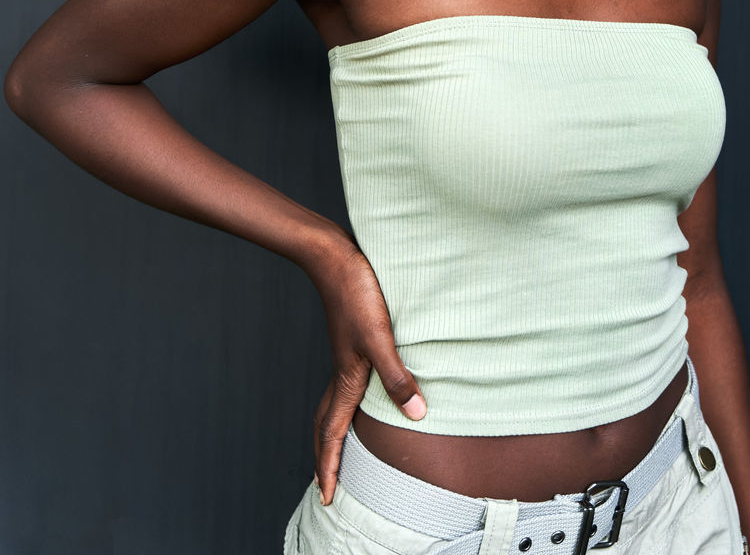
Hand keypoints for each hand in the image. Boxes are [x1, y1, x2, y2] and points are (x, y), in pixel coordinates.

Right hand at [310, 238, 426, 505]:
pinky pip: (341, 386)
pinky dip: (343, 405)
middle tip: (324, 484)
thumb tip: (417, 416)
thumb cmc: (356, 295)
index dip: (330, 466)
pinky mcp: (351, 341)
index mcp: (347, 379)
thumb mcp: (381, 338)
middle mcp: (342, 372)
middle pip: (325, 425)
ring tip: (336, 450)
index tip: (327, 497)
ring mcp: (345, 357)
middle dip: (324, 456)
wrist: (334, 259)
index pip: (333, 433)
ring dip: (331, 432)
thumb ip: (398, 377)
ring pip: (331, 405)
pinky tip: (359, 395)